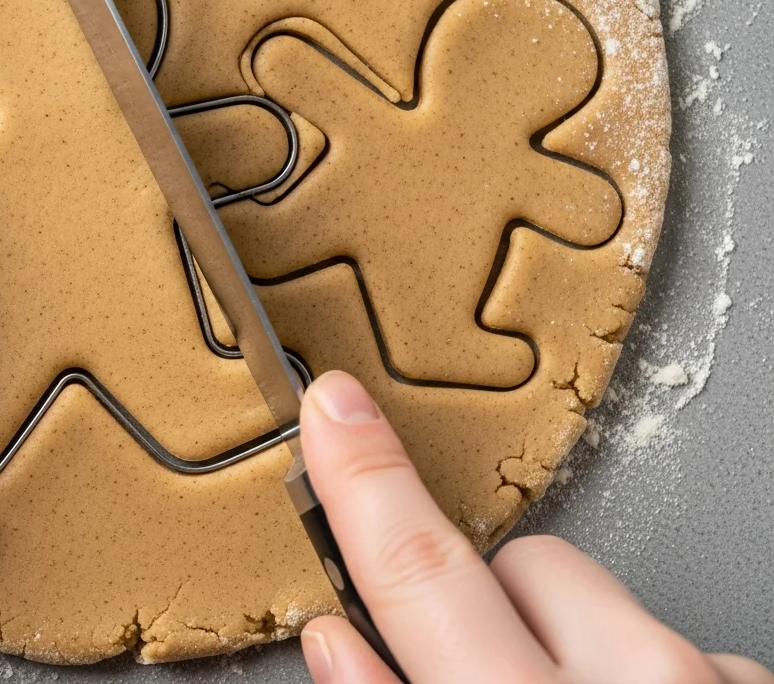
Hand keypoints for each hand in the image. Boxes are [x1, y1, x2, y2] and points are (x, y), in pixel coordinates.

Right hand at [298, 371, 773, 683]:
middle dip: (489, 608)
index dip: (363, 480)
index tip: (331, 408)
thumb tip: (337, 638)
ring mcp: (709, 673)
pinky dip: (638, 674)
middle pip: (521, 566)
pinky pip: (670, 639)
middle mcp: (638, 673)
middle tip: (486, 678)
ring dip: (573, 650)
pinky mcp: (752, 679)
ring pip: (598, 602)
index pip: (420, 569)